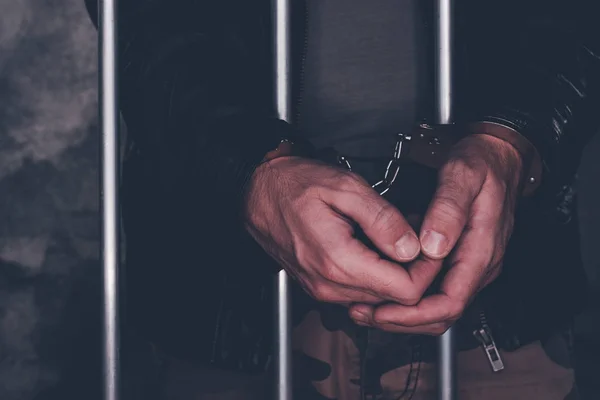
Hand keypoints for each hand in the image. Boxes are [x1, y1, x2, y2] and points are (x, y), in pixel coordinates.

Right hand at [245, 156, 432, 304]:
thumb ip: (382, 219)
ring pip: (378, 297)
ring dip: (393, 271)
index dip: (426, 269)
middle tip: (414, 235)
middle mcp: (329, 284)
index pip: (405, 291)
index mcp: (339, 261)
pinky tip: (372, 245)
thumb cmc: (293, 184)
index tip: (429, 246)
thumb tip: (411, 247)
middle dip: (412, 269)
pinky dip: (374, 272)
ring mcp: (322, 289)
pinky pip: (359, 290)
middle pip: (394, 298)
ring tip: (393, 236)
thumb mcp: (345, 188)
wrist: (257, 191)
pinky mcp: (319, 286)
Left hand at [349, 134, 522, 332]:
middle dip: (403, 320)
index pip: (450, 302)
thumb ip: (449, 209)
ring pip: (436, 305)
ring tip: (367, 306)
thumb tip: (433, 246)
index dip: (415, 314)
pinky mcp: (459, 258)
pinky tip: (383, 285)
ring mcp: (469, 263)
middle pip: (442, 314)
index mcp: (481, 250)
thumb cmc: (483, 163)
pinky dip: (408, 294)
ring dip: (402, 311)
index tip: (384, 311)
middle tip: (366, 314)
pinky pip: (435, 289)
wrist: (497, 155)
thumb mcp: (464, 175)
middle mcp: (477, 264)